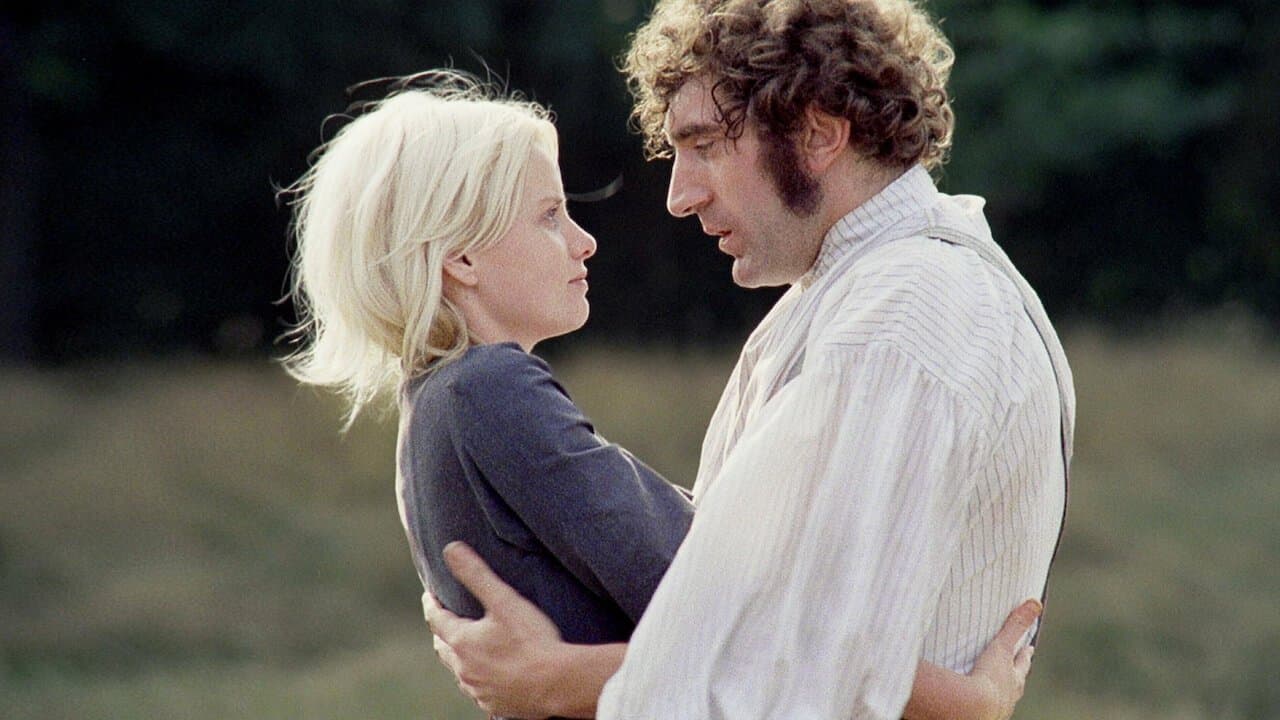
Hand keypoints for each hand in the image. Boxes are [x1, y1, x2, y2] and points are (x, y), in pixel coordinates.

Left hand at [423, 542, 565, 718]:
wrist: (558, 683)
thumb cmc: (532, 640)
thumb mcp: (504, 600)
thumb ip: (476, 574)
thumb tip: (450, 549)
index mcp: (462, 641)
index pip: (436, 619)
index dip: (431, 604)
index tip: (430, 595)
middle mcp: (464, 669)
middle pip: (443, 648)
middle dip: (442, 632)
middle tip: (445, 620)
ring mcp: (479, 690)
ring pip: (459, 671)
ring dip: (459, 657)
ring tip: (467, 647)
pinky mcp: (495, 704)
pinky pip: (478, 690)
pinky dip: (478, 678)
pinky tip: (488, 675)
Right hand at [968, 598, 1041, 719]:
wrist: (971, 709)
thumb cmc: (988, 680)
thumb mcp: (1002, 648)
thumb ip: (1015, 625)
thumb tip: (1035, 603)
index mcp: (1014, 678)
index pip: (1022, 664)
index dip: (1025, 655)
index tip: (1029, 648)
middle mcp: (1009, 695)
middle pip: (1016, 681)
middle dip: (1016, 673)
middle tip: (1016, 668)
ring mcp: (997, 707)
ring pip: (1003, 696)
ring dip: (1001, 690)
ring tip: (997, 687)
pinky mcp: (981, 715)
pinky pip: (985, 706)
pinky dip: (983, 701)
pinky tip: (977, 701)